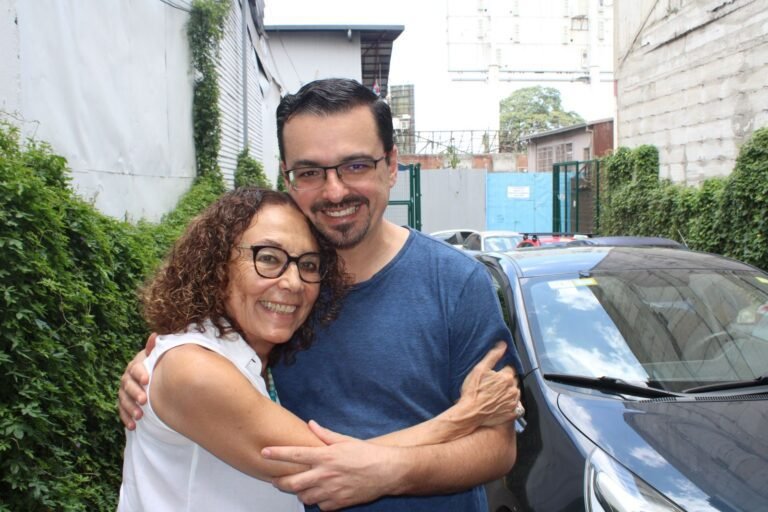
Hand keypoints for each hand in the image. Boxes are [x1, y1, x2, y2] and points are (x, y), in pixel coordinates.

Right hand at [117, 333, 155, 429]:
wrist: (154, 381)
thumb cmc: (157, 368)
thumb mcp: (157, 359)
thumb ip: (155, 350)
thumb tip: (154, 335)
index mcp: (135, 366)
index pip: (135, 368)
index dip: (140, 373)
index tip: (147, 380)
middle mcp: (127, 378)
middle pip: (127, 385)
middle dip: (135, 393)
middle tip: (144, 400)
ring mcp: (124, 392)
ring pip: (123, 400)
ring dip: (130, 408)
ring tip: (140, 416)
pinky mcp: (124, 404)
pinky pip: (122, 412)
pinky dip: (126, 419)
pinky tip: (132, 426)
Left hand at [263, 421, 402, 509]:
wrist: (388, 472)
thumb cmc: (368, 454)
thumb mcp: (345, 440)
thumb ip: (325, 434)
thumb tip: (311, 424)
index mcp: (326, 456)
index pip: (295, 454)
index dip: (277, 453)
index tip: (265, 452)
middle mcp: (325, 474)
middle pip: (292, 482)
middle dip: (279, 482)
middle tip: (276, 479)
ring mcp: (331, 491)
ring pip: (303, 496)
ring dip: (299, 492)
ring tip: (301, 486)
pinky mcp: (338, 503)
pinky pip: (320, 506)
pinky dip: (317, 501)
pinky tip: (321, 494)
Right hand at [458, 342, 521, 426]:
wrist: (470, 413)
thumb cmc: (473, 391)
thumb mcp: (479, 369)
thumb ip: (493, 355)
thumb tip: (503, 344)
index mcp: (506, 377)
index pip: (510, 368)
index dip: (502, 369)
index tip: (495, 374)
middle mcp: (513, 389)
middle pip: (513, 381)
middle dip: (506, 380)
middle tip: (493, 384)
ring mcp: (513, 403)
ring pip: (515, 393)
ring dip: (508, 392)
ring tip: (495, 395)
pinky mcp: (512, 414)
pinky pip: (516, 407)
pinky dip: (510, 405)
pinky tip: (500, 404)